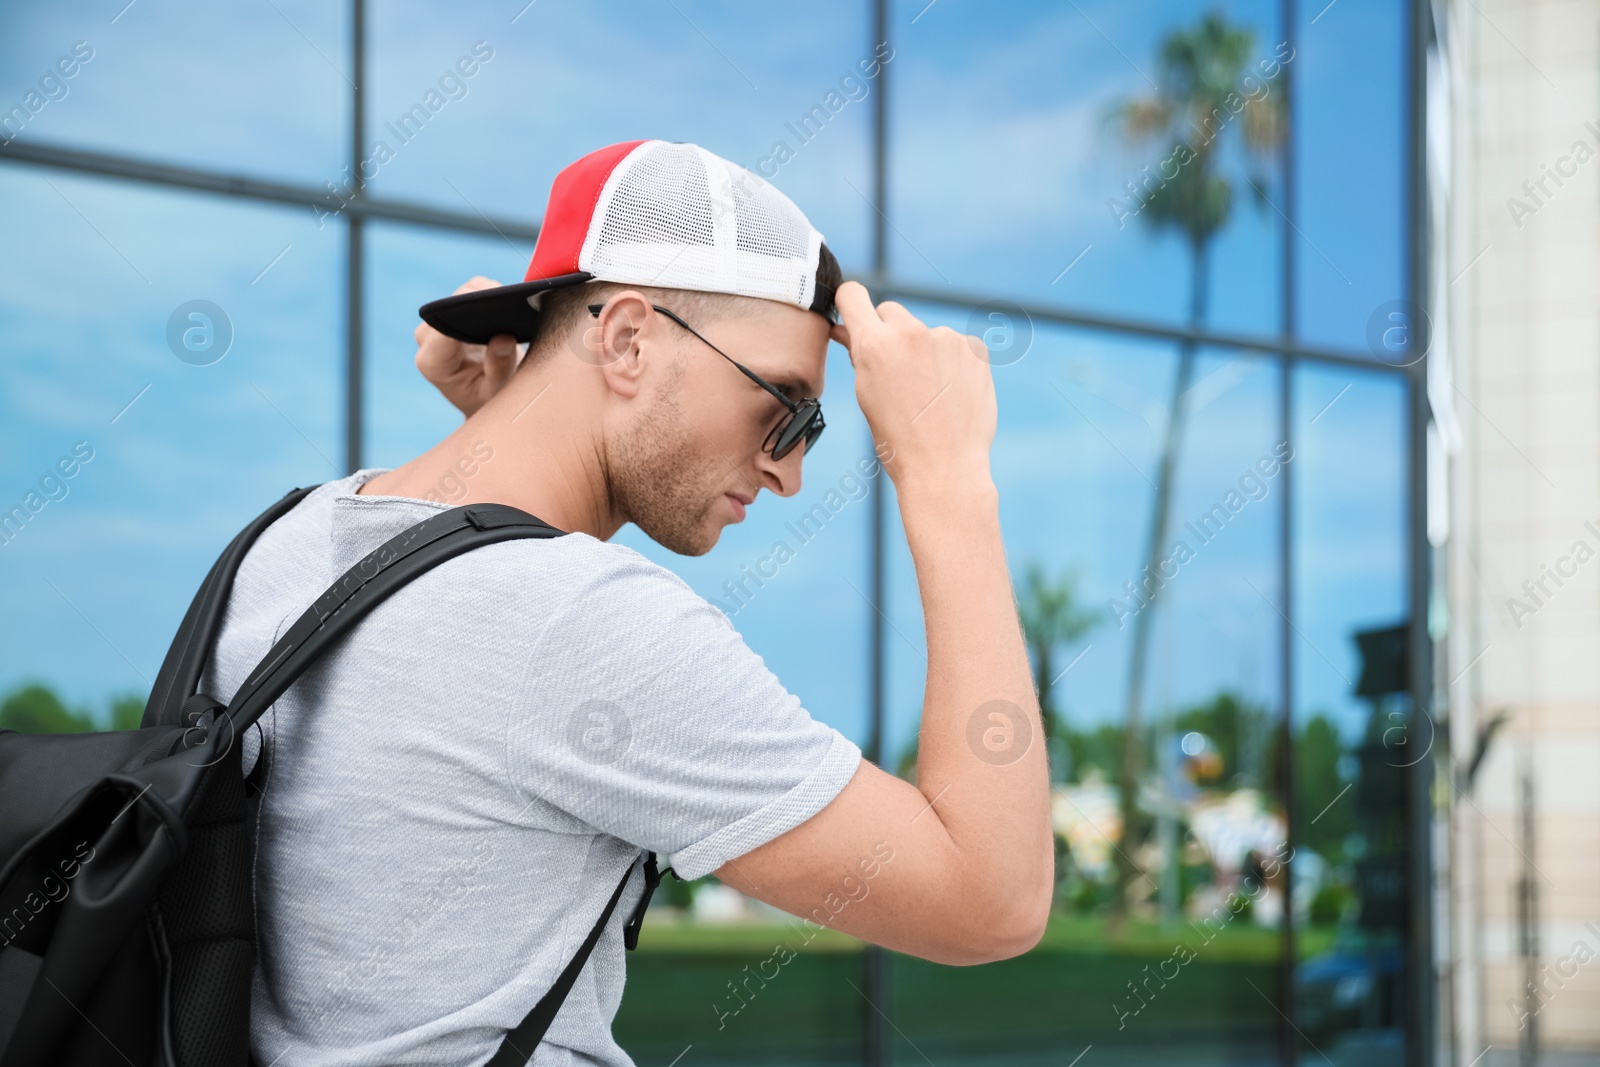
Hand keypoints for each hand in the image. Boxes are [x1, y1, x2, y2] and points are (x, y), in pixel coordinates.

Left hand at [415, 277, 523, 416]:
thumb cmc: (487, 400)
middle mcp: (427, 342)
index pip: (445, 329)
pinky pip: (469, 292)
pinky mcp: (450, 314)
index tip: (495, 306)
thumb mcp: (497, 392)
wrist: (480, 399)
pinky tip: (502, 304)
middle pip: (449, 307)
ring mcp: (437, 326)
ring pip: (460, 294)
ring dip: (485, 295)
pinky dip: (487, 293)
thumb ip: (499, 368)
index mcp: (434, 365)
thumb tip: (504, 337)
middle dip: (479, 301)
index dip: (467, 312)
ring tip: (508, 306)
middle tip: (508, 304)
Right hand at [830, 280, 996, 494]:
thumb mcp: (866, 394)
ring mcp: (946, 339)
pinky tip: (949, 394)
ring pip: (925, 333)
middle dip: (889, 333)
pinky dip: (951, 364)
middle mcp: (910, 333)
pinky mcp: (974, 350)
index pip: (853, 295)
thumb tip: (846, 330)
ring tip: (928, 394)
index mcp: (875, 344)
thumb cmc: (898, 439)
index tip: (853, 315)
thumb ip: (859, 354)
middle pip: (891, 312)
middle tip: (894, 371)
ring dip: (924, 352)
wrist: (944, 468)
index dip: (850, 304)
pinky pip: (954, 347)